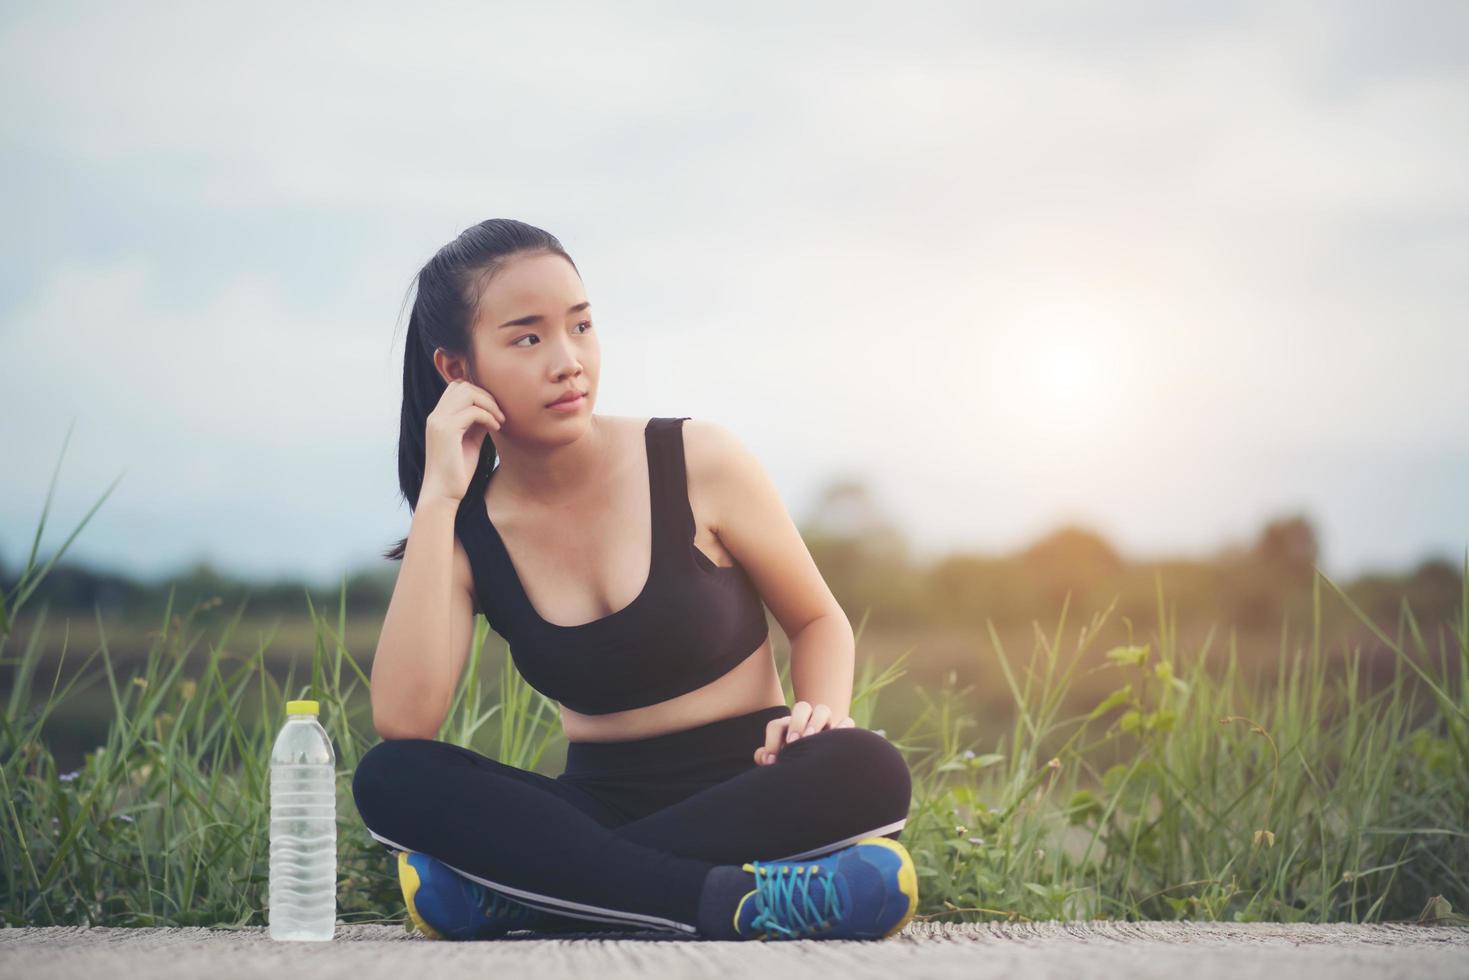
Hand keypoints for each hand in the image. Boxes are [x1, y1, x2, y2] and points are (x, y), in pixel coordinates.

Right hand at [421, 379, 505, 504]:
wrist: (443, 494)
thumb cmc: (457, 471)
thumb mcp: (470, 441)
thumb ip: (477, 424)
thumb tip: (492, 410)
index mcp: (438, 417)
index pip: (457, 387)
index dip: (479, 393)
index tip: (494, 410)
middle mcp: (435, 416)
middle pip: (462, 385)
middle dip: (486, 395)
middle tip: (500, 414)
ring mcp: (438, 422)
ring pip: (467, 393)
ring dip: (489, 404)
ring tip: (500, 420)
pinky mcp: (446, 431)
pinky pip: (473, 412)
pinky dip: (489, 417)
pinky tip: (496, 428)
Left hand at [754, 701, 856, 765]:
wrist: (819, 775)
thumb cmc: (794, 766)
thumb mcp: (779, 763)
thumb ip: (766, 757)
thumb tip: (765, 756)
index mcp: (788, 729)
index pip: (777, 726)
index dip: (771, 741)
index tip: (772, 761)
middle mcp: (807, 723)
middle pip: (801, 708)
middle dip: (796, 723)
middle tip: (793, 742)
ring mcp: (826, 726)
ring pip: (822, 710)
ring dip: (816, 722)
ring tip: (811, 738)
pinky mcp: (844, 734)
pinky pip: (847, 722)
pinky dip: (843, 727)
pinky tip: (836, 742)